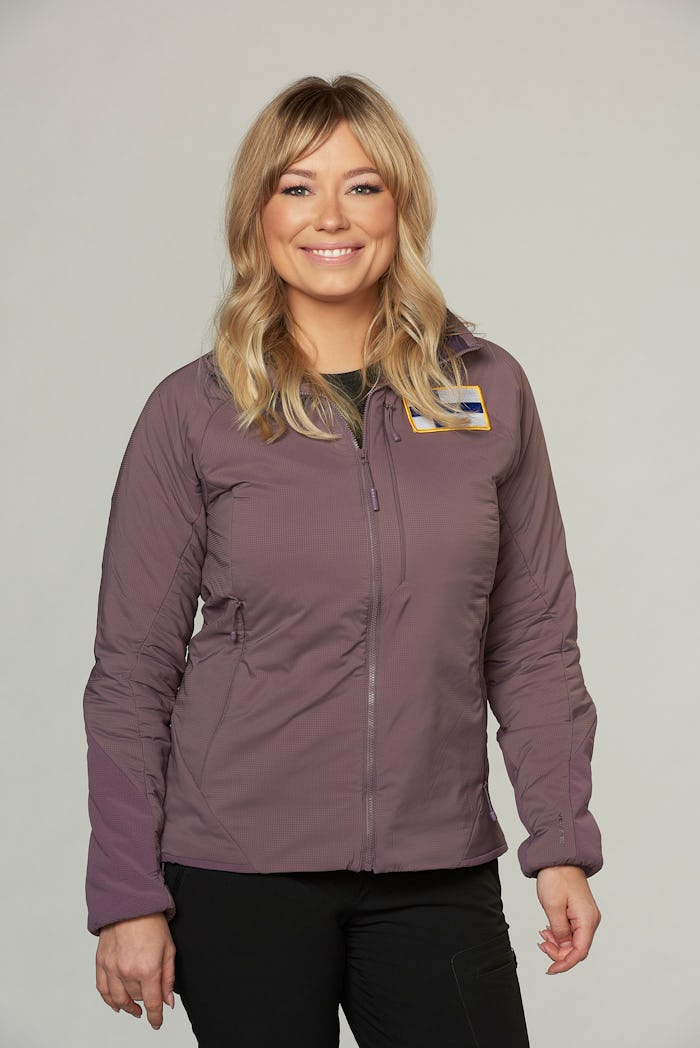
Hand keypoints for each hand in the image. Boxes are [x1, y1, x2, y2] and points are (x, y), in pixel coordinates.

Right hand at [95, 912, 175, 1028]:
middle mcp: (127, 971)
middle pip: (136, 999)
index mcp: (147, 969)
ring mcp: (112, 968)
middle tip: (151, 998)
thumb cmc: (152, 922)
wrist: (130, 903)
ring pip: (118, 999)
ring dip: (127, 1007)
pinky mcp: (101, 962)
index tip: (157, 1023)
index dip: (156, 1017)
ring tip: (134, 1009)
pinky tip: (116, 1004)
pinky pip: (102, 989)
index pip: (152, 1003)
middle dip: (145, 1001)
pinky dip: (109, 1000)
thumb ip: (168, 978)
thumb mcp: (169, 949)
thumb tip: (168, 1001)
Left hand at [535, 865, 601, 974]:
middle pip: (577, 949)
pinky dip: (559, 934)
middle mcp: (590, 920)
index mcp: (587, 920)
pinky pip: (572, 931)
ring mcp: (586, 916)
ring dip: (558, 943)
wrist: (559, 857)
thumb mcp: (552, 906)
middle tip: (541, 944)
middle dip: (559, 952)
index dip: (564, 963)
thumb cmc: (557, 877)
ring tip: (543, 935)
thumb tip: (562, 947)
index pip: (579, 952)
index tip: (550, 969)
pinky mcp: (580, 912)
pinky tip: (548, 930)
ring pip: (574, 941)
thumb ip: (559, 930)